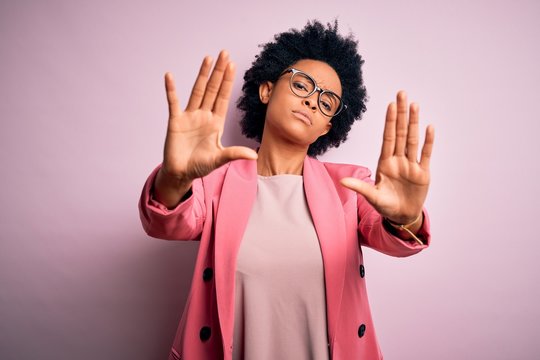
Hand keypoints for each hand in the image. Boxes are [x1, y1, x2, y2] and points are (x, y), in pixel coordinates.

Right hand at [161, 50, 257, 182]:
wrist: (181, 173)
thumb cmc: (200, 166)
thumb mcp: (219, 159)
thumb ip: (234, 153)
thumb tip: (254, 156)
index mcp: (216, 122)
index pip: (223, 97)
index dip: (228, 82)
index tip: (233, 65)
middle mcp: (204, 115)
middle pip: (212, 89)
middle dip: (219, 72)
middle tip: (224, 53)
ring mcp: (189, 116)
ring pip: (197, 91)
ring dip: (202, 75)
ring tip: (208, 58)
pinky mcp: (175, 121)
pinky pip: (173, 102)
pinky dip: (171, 90)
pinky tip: (170, 76)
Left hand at [340, 91, 434, 223]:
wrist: (401, 216)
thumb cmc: (385, 205)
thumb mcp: (371, 196)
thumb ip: (359, 187)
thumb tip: (341, 182)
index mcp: (385, 162)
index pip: (388, 137)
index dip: (389, 121)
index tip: (389, 105)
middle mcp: (398, 160)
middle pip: (400, 132)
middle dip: (401, 113)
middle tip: (401, 93)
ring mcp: (411, 165)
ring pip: (413, 139)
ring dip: (414, 122)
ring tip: (414, 105)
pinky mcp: (422, 173)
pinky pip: (425, 154)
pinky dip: (428, 141)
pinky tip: (429, 127)